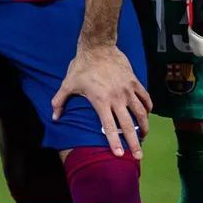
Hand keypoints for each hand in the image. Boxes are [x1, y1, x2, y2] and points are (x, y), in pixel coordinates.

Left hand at [52, 41, 148, 157]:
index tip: (120, 155)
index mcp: (101, 101)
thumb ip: (60, 101)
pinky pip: (145, 97)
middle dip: (134, 142)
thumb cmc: (82, 66)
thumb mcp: (68, 84)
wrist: (98, 46)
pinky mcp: (134, 82)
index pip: (108, 127)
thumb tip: (54, 117)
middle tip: (138, 156)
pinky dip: (148, 107)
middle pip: (128, 125)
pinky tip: (147, 114)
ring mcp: (127, 90)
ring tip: (144, 137)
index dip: (114, 142)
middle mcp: (117, 98)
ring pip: (141, 113)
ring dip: (144, 126)